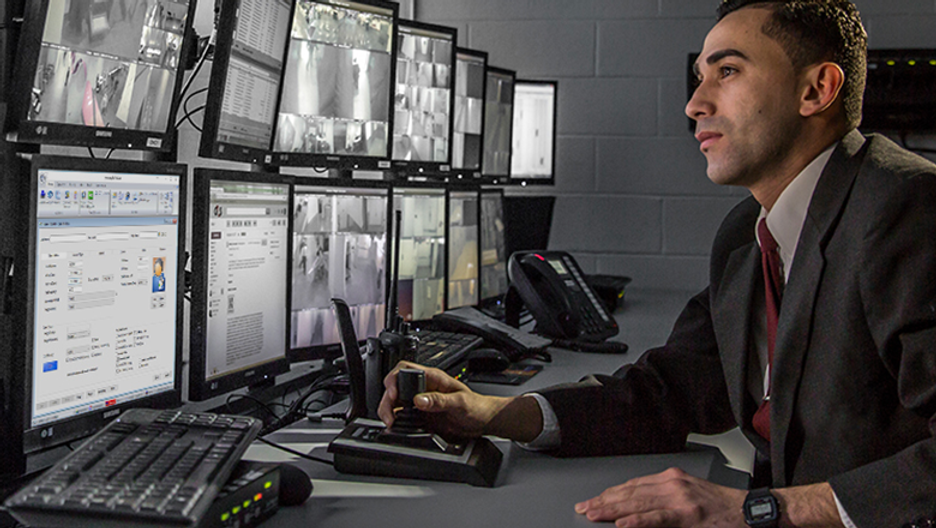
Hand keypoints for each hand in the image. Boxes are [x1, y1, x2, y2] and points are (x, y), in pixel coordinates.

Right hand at [377, 361, 514, 438]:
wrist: (483, 421)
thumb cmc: (476, 407)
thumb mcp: (459, 402)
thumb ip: (439, 400)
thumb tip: (418, 399)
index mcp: (433, 378)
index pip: (405, 369)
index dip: (395, 380)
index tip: (394, 395)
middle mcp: (424, 387)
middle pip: (395, 385)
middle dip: (387, 398)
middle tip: (389, 414)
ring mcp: (421, 401)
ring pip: (395, 400)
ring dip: (388, 409)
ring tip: (390, 421)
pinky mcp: (420, 414)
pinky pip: (402, 414)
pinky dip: (394, 419)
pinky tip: (395, 425)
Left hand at [574, 467, 746, 527]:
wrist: (749, 512)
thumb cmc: (721, 508)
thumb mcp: (689, 496)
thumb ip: (663, 500)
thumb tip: (636, 510)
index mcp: (672, 479)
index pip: (633, 485)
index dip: (611, 493)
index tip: (594, 500)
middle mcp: (673, 484)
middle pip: (630, 493)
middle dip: (604, 501)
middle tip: (584, 508)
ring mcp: (680, 499)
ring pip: (638, 504)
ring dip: (612, 510)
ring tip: (594, 514)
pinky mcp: (688, 515)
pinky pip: (657, 519)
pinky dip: (637, 521)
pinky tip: (622, 524)